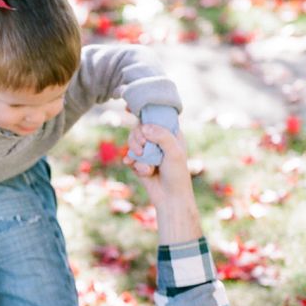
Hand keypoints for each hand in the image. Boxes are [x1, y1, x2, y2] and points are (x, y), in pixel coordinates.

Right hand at [134, 123, 199, 242]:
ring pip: (132, 141)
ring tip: (141, 161)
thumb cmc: (177, 174)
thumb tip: (144, 127)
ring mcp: (148, 151)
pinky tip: (135, 168)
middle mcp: (158, 140)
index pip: (156, 117)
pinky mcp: (139, 162)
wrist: (169, 197)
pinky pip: (129, 156)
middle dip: (137, 137)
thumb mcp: (174, 153)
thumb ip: (162, 137)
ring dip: (134, 151)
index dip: (144, 112)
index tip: (128, 108)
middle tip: (141, 148)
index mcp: (171, 133)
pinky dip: (131, 162)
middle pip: (139, 128)